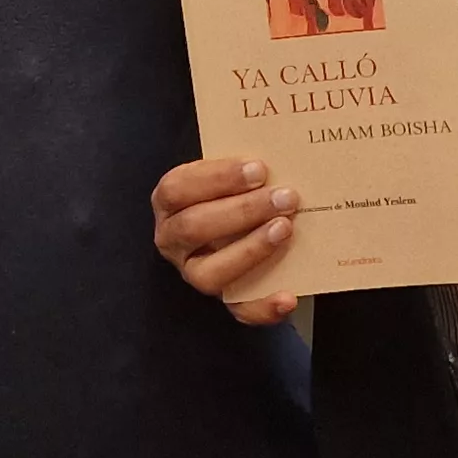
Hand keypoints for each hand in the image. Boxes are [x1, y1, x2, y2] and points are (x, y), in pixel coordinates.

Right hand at [152, 157, 300, 324]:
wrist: (244, 222)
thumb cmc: (235, 190)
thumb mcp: (230, 174)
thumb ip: (243, 166)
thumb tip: (281, 147)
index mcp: (169, 202)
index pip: (178, 189)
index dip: (217, 178)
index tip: (259, 169)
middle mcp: (173, 240)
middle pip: (194, 227)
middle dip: (243, 211)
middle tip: (285, 197)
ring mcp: (195, 272)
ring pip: (209, 272)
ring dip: (250, 250)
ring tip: (285, 229)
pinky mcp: (223, 299)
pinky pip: (239, 310)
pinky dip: (263, 307)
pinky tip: (288, 297)